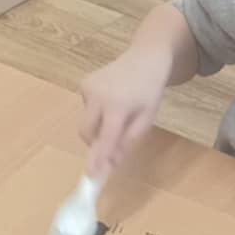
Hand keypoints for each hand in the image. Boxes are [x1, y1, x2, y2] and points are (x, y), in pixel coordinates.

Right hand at [79, 49, 168, 178]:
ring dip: (98, 127)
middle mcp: (98, 96)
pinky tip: (112, 101)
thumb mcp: (147, 118)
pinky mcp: (84, 84)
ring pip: (86, 122)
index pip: (105, 138)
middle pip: (87, 132)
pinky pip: (86, 109)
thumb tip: (111, 162)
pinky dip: (97, 113)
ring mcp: (88, 88)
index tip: (91, 176)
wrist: (145, 58)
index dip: (98, 158)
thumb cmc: (150, 90)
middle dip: (95, 144)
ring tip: (118, 114)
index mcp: (118, 106)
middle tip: (110, 148)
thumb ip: (129, 140)